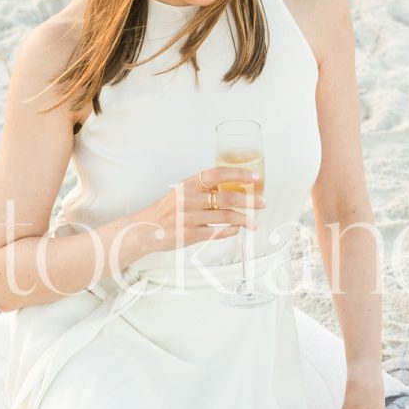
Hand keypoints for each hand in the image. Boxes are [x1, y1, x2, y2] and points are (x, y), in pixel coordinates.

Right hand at [139, 167, 265, 254]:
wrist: (146, 229)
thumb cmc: (168, 210)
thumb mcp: (182, 192)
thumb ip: (203, 189)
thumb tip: (234, 187)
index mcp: (189, 184)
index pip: (217, 173)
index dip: (239, 174)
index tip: (255, 178)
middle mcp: (189, 199)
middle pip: (226, 197)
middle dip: (249, 200)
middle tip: (262, 203)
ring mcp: (189, 217)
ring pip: (225, 217)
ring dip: (244, 220)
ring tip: (254, 223)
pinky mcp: (189, 234)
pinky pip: (216, 233)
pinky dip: (229, 231)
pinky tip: (236, 230)